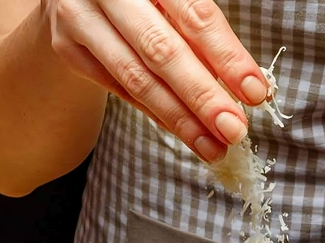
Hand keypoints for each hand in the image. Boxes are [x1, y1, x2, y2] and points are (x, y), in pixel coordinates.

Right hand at [41, 0, 270, 161]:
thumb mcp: (173, 0)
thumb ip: (202, 32)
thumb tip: (247, 87)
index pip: (195, 14)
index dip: (227, 56)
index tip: (255, 93)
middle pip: (162, 50)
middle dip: (203, 97)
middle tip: (234, 130)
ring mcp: (81, 15)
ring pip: (138, 78)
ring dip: (181, 119)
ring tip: (213, 147)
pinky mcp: (68, 46)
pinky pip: (121, 90)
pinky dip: (158, 115)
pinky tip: (186, 133)